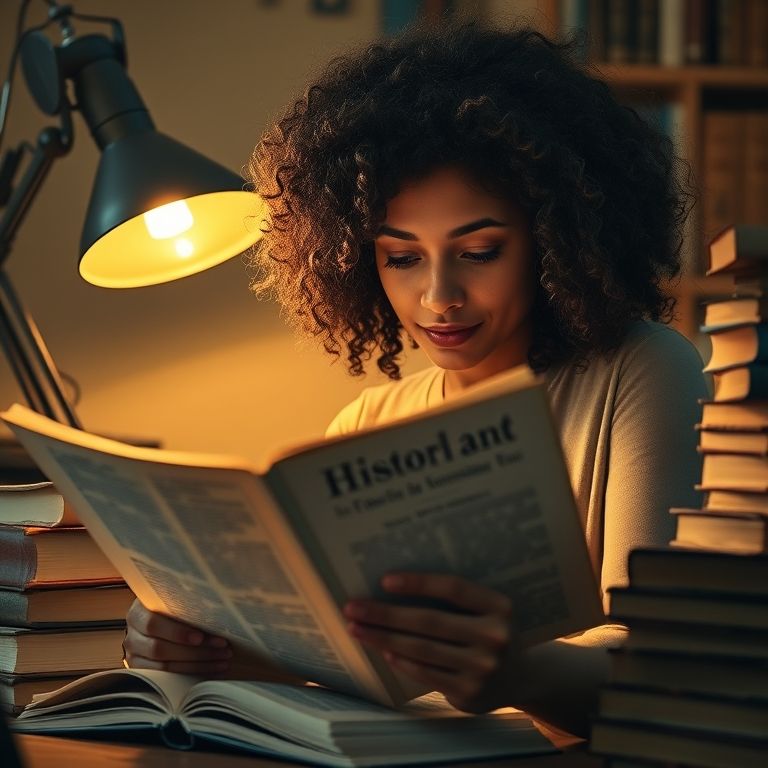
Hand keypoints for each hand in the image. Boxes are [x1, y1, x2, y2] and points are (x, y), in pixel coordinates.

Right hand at [123, 599, 231, 674]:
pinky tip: (212, 666)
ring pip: (165, 666)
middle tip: (222, 646)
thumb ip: (185, 601)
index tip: (200, 636)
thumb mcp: (174, 598)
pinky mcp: (143, 671)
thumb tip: (216, 605)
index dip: (177, 632)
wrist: (156, 619)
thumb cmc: (171, 605)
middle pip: (159, 648)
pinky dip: (193, 672)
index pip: (153, 624)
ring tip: (223, 657)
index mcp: (138, 612)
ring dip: (198, 663)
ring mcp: (135, 656)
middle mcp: (133, 635)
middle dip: (195, 650)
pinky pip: (167, 678)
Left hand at [343, 573, 523, 713]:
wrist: (521, 677)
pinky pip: (426, 673)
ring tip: (357, 629)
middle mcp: (494, 637)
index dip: (418, 583)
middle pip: (429, 620)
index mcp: (499, 606)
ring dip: (383, 638)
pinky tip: (384, 651)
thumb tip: (392, 586)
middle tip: (353, 607)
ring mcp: (483, 668)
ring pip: (422, 649)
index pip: (453, 588)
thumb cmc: (488, 630)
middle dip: (385, 613)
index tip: (384, 580)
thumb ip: (455, 600)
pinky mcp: (470, 693)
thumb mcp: (485, 610)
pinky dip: (402, 661)